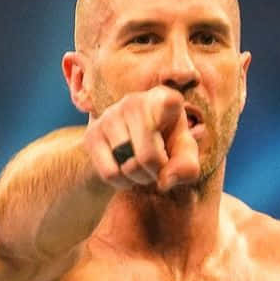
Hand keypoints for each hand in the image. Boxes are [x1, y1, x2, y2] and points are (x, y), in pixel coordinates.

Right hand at [84, 88, 199, 192]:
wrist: (129, 145)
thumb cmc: (165, 145)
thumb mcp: (183, 154)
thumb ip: (187, 167)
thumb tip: (164, 181)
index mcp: (163, 97)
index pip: (171, 103)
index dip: (175, 127)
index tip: (171, 134)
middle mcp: (134, 101)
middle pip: (148, 156)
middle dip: (155, 173)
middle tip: (157, 170)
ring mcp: (110, 116)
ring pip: (128, 166)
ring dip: (139, 179)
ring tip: (143, 170)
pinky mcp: (92, 134)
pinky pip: (110, 173)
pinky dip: (122, 182)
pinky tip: (126, 173)